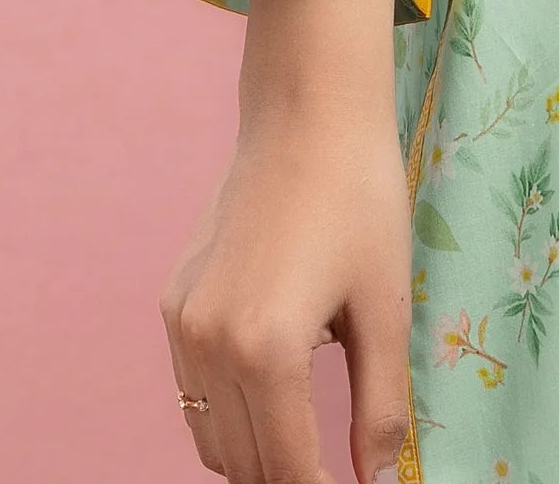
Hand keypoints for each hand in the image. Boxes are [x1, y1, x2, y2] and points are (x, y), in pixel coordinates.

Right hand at [160, 0, 411, 483]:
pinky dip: (230, 411)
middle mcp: (209, 346)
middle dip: (288, 476)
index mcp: (265, 351)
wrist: (307, 112)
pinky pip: (195, 392)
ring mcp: (182, 326)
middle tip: (333, 467)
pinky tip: (276, 384)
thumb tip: (378, 479)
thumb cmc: (360, 199)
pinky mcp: (174, 305)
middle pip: (244, 464)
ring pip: (212, 437)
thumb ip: (378, 405)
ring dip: (257, 453)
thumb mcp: (385, 306)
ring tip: (308, 436)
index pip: (287, 470)